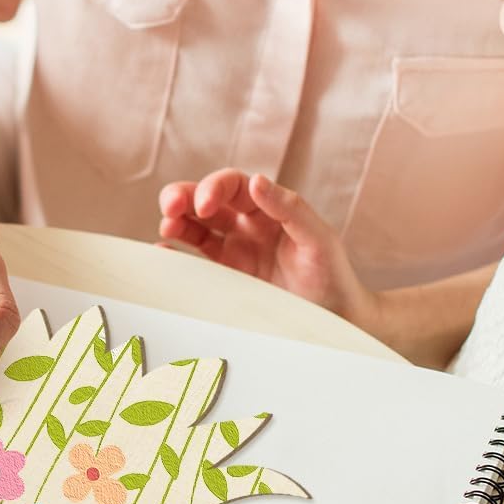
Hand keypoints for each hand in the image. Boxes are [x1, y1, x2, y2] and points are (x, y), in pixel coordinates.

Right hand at [158, 170, 376, 325]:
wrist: (339, 322)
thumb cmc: (334, 278)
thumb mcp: (319, 240)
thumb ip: (290, 208)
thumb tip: (256, 180)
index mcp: (270, 209)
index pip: (234, 186)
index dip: (215, 187)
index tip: (205, 205)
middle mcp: (250, 225)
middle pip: (208, 200)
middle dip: (185, 197)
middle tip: (169, 207)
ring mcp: (236, 250)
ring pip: (197, 226)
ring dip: (177, 220)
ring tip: (166, 224)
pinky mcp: (228, 277)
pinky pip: (197, 259)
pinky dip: (177, 253)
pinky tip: (164, 253)